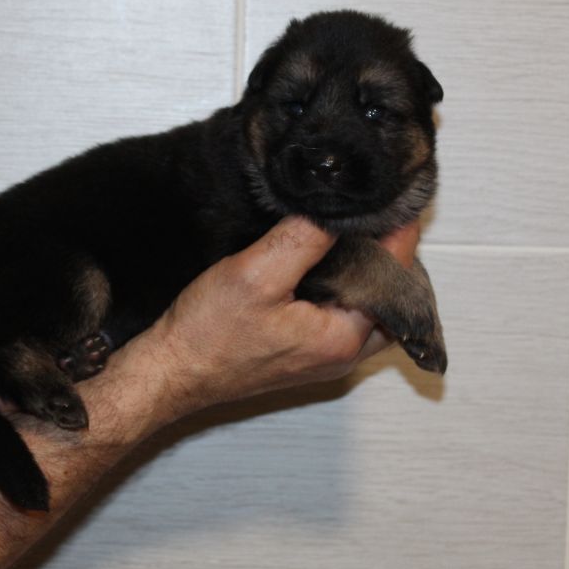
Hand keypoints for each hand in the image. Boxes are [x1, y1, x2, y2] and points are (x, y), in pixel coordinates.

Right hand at [129, 216, 419, 421]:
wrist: (170, 372)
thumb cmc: (207, 335)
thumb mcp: (255, 274)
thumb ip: (303, 240)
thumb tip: (339, 211)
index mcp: (343, 337)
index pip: (394, 275)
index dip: (397, 232)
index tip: (398, 196)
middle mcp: (342, 354)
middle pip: (392, 296)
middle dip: (389, 254)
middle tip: (378, 211)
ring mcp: (323, 357)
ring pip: (367, 307)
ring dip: (366, 271)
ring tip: (353, 228)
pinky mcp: (303, 353)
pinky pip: (341, 316)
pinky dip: (343, 287)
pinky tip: (324, 260)